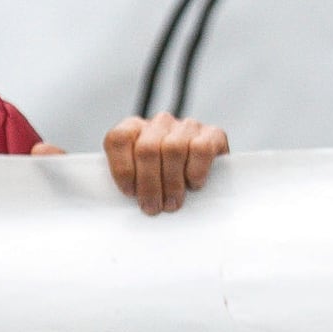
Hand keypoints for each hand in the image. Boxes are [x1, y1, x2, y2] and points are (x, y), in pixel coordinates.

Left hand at [98, 115, 229, 214]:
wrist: (207, 179)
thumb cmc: (163, 183)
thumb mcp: (140, 179)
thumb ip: (130, 182)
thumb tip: (124, 202)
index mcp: (134, 129)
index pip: (119, 139)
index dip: (122, 168)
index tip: (129, 193)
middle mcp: (160, 123)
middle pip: (147, 149)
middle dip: (149, 183)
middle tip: (152, 207)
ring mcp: (187, 126)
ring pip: (173, 148)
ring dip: (172, 182)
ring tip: (172, 203)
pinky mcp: (213, 134)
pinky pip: (201, 149)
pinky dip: (195, 170)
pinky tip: (194, 184)